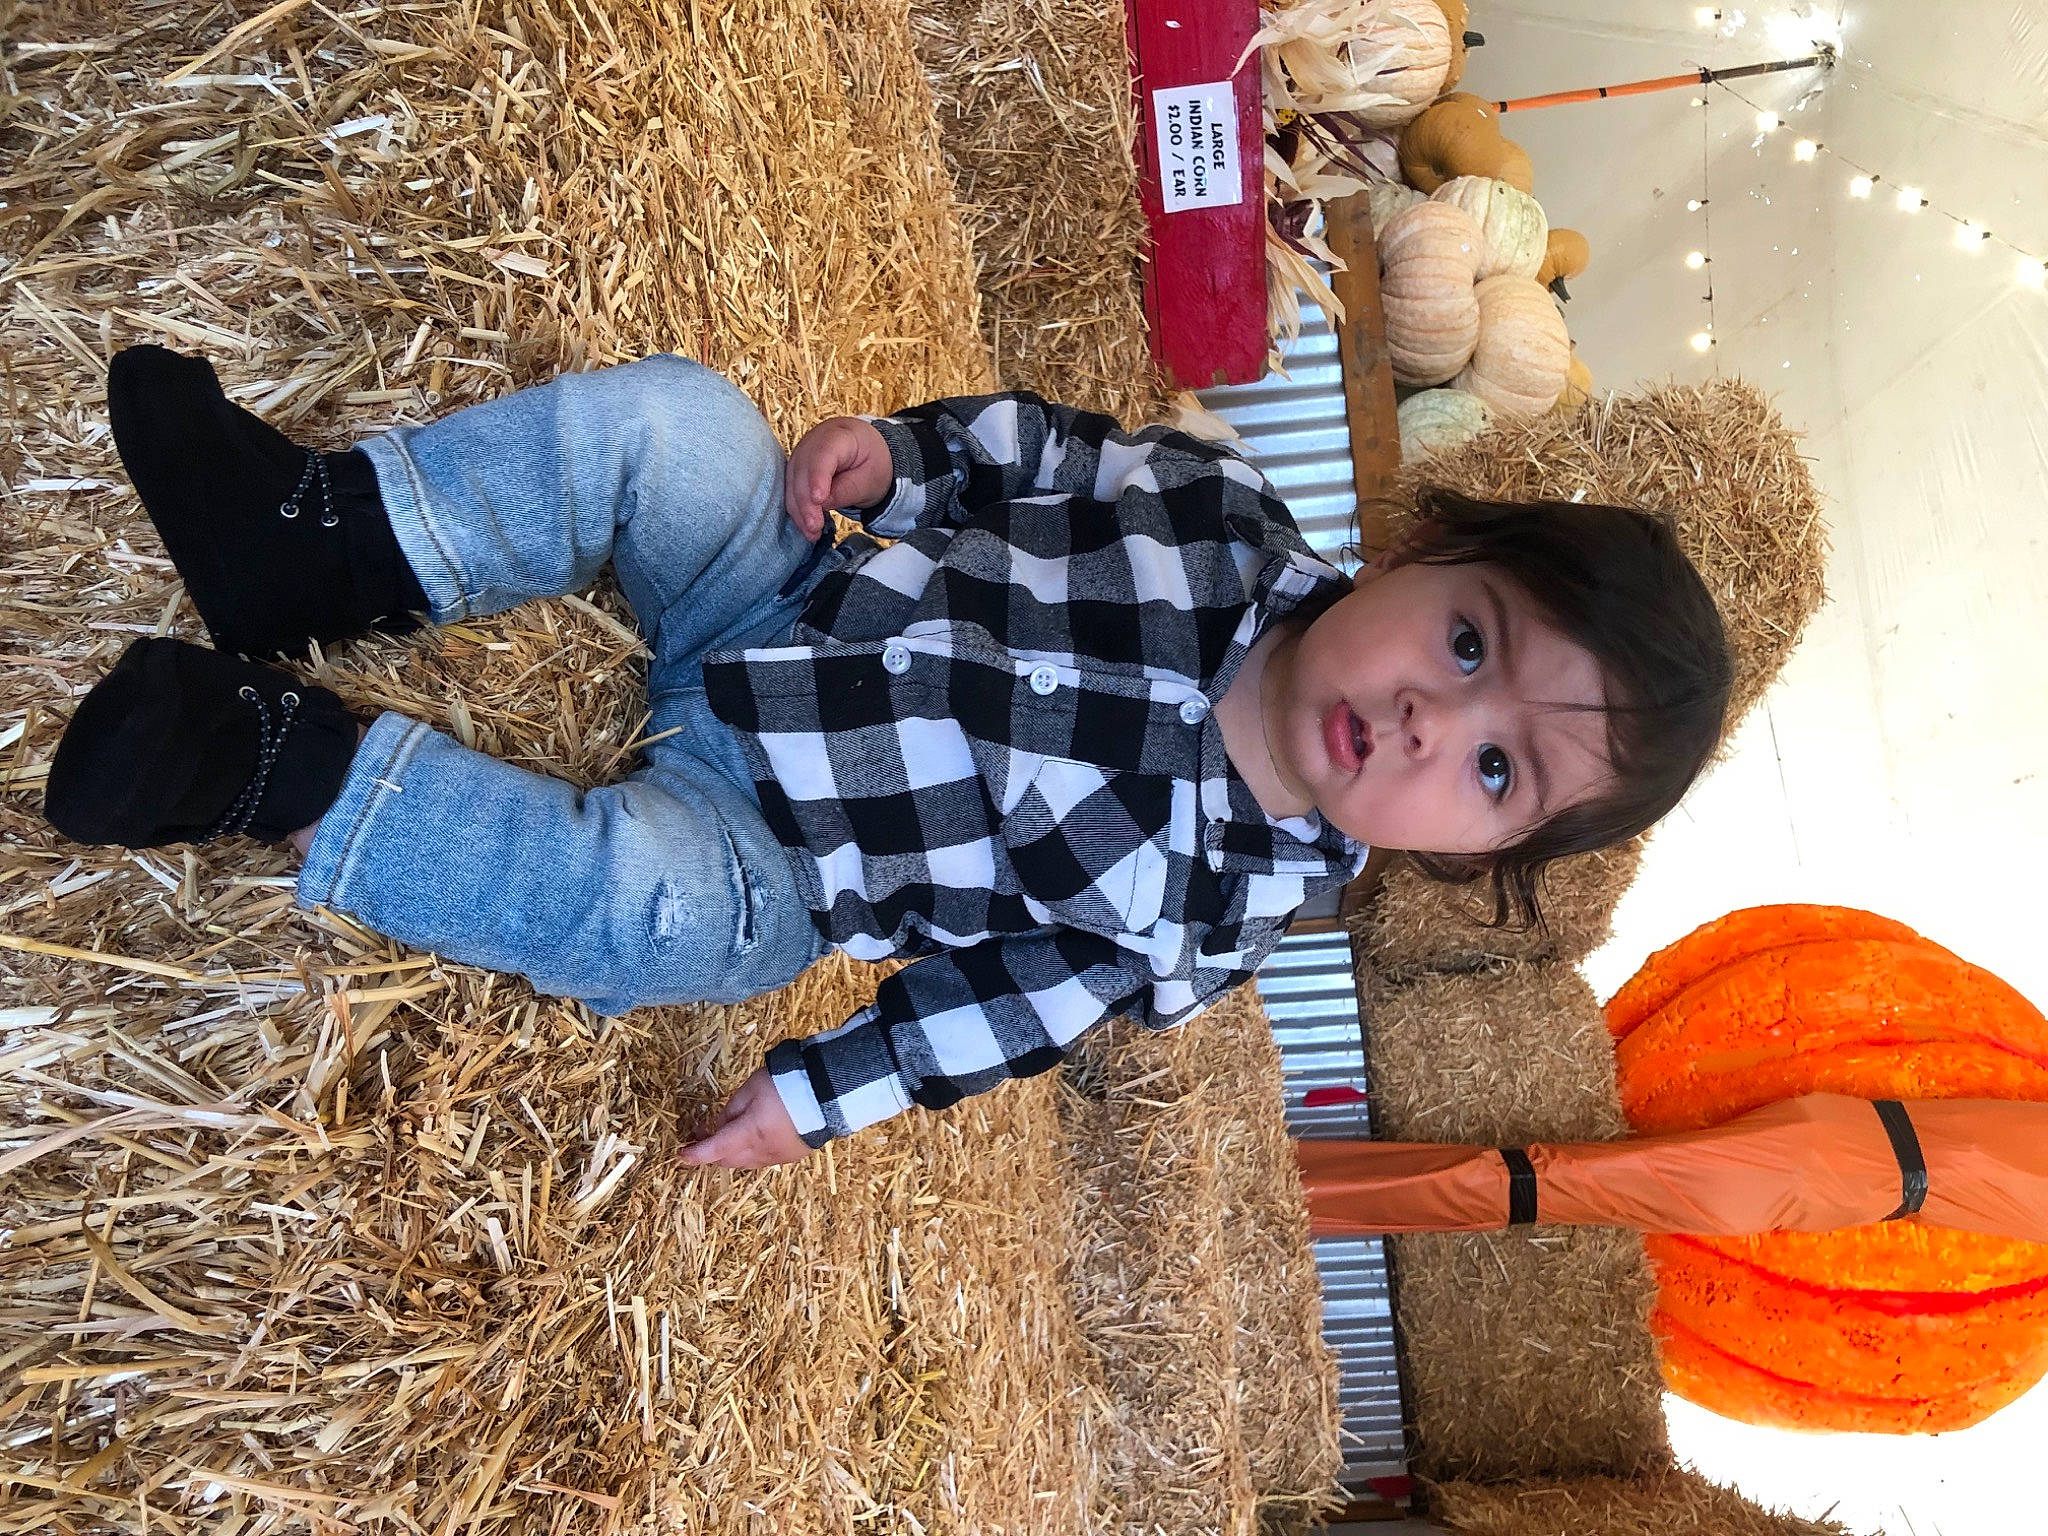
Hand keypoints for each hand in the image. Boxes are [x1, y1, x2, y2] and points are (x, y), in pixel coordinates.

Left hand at [681, 1067, 812, 1168]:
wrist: (830, 1090)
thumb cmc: (787, 1083)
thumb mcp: (751, 1088)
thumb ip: (731, 1109)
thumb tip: (720, 1126)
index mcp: (751, 1132)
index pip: (715, 1150)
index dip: (696, 1154)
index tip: (681, 1155)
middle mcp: (764, 1151)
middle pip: (728, 1160)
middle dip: (712, 1151)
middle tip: (701, 1133)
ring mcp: (780, 1157)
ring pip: (745, 1163)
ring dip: (731, 1153)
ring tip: (727, 1133)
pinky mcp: (793, 1156)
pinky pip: (763, 1160)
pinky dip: (751, 1152)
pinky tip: (752, 1137)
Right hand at [784, 416, 891, 539]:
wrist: (864, 449)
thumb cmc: (872, 461)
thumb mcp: (871, 477)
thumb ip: (848, 489)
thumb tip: (822, 503)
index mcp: (839, 435)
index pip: (823, 454)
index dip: (818, 477)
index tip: (818, 500)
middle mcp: (814, 441)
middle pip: (803, 471)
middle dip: (806, 502)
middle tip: (814, 527)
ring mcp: (801, 454)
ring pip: (792, 483)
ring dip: (799, 510)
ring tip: (812, 533)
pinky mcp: (795, 469)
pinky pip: (791, 490)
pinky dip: (797, 510)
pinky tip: (806, 527)